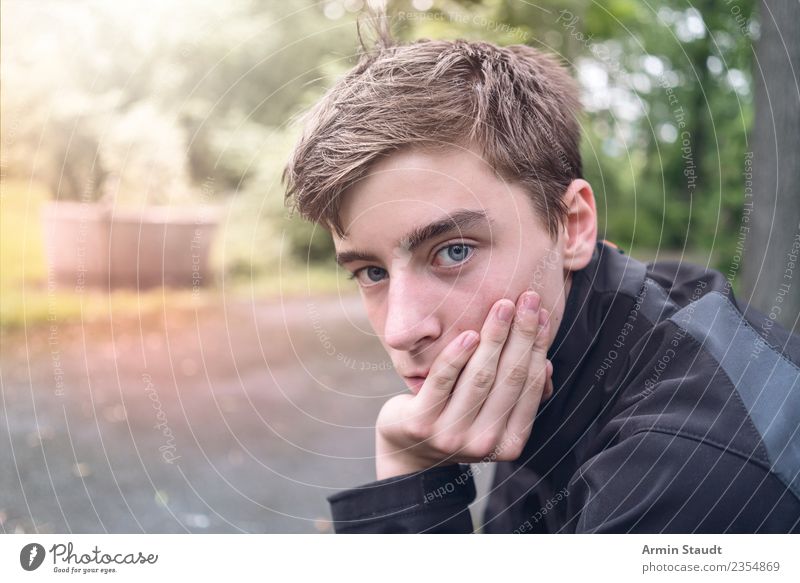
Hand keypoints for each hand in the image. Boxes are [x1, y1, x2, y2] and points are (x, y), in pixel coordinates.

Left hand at [375, 290, 553, 478]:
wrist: (408, 448)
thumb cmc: (457, 421)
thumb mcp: (492, 416)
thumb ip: (518, 397)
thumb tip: (545, 365)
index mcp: (510, 443)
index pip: (530, 386)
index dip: (538, 347)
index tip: (542, 315)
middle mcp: (484, 442)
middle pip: (509, 378)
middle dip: (522, 334)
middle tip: (528, 299)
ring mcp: (451, 434)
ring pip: (480, 377)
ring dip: (495, 337)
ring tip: (503, 306)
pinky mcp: (421, 422)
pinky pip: (443, 381)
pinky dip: (457, 355)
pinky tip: (469, 334)